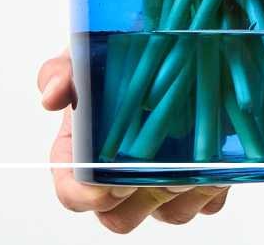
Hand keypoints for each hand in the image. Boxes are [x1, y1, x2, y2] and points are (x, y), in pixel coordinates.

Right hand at [38, 51, 229, 233]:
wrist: (183, 46)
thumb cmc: (125, 55)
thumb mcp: (90, 55)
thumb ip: (63, 72)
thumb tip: (51, 96)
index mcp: (87, 154)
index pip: (74, 194)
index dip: (86, 195)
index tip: (105, 179)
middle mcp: (124, 177)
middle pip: (119, 218)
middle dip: (134, 198)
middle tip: (148, 166)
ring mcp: (164, 183)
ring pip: (168, 214)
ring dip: (177, 187)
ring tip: (186, 151)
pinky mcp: (204, 181)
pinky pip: (207, 202)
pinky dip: (211, 181)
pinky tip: (212, 151)